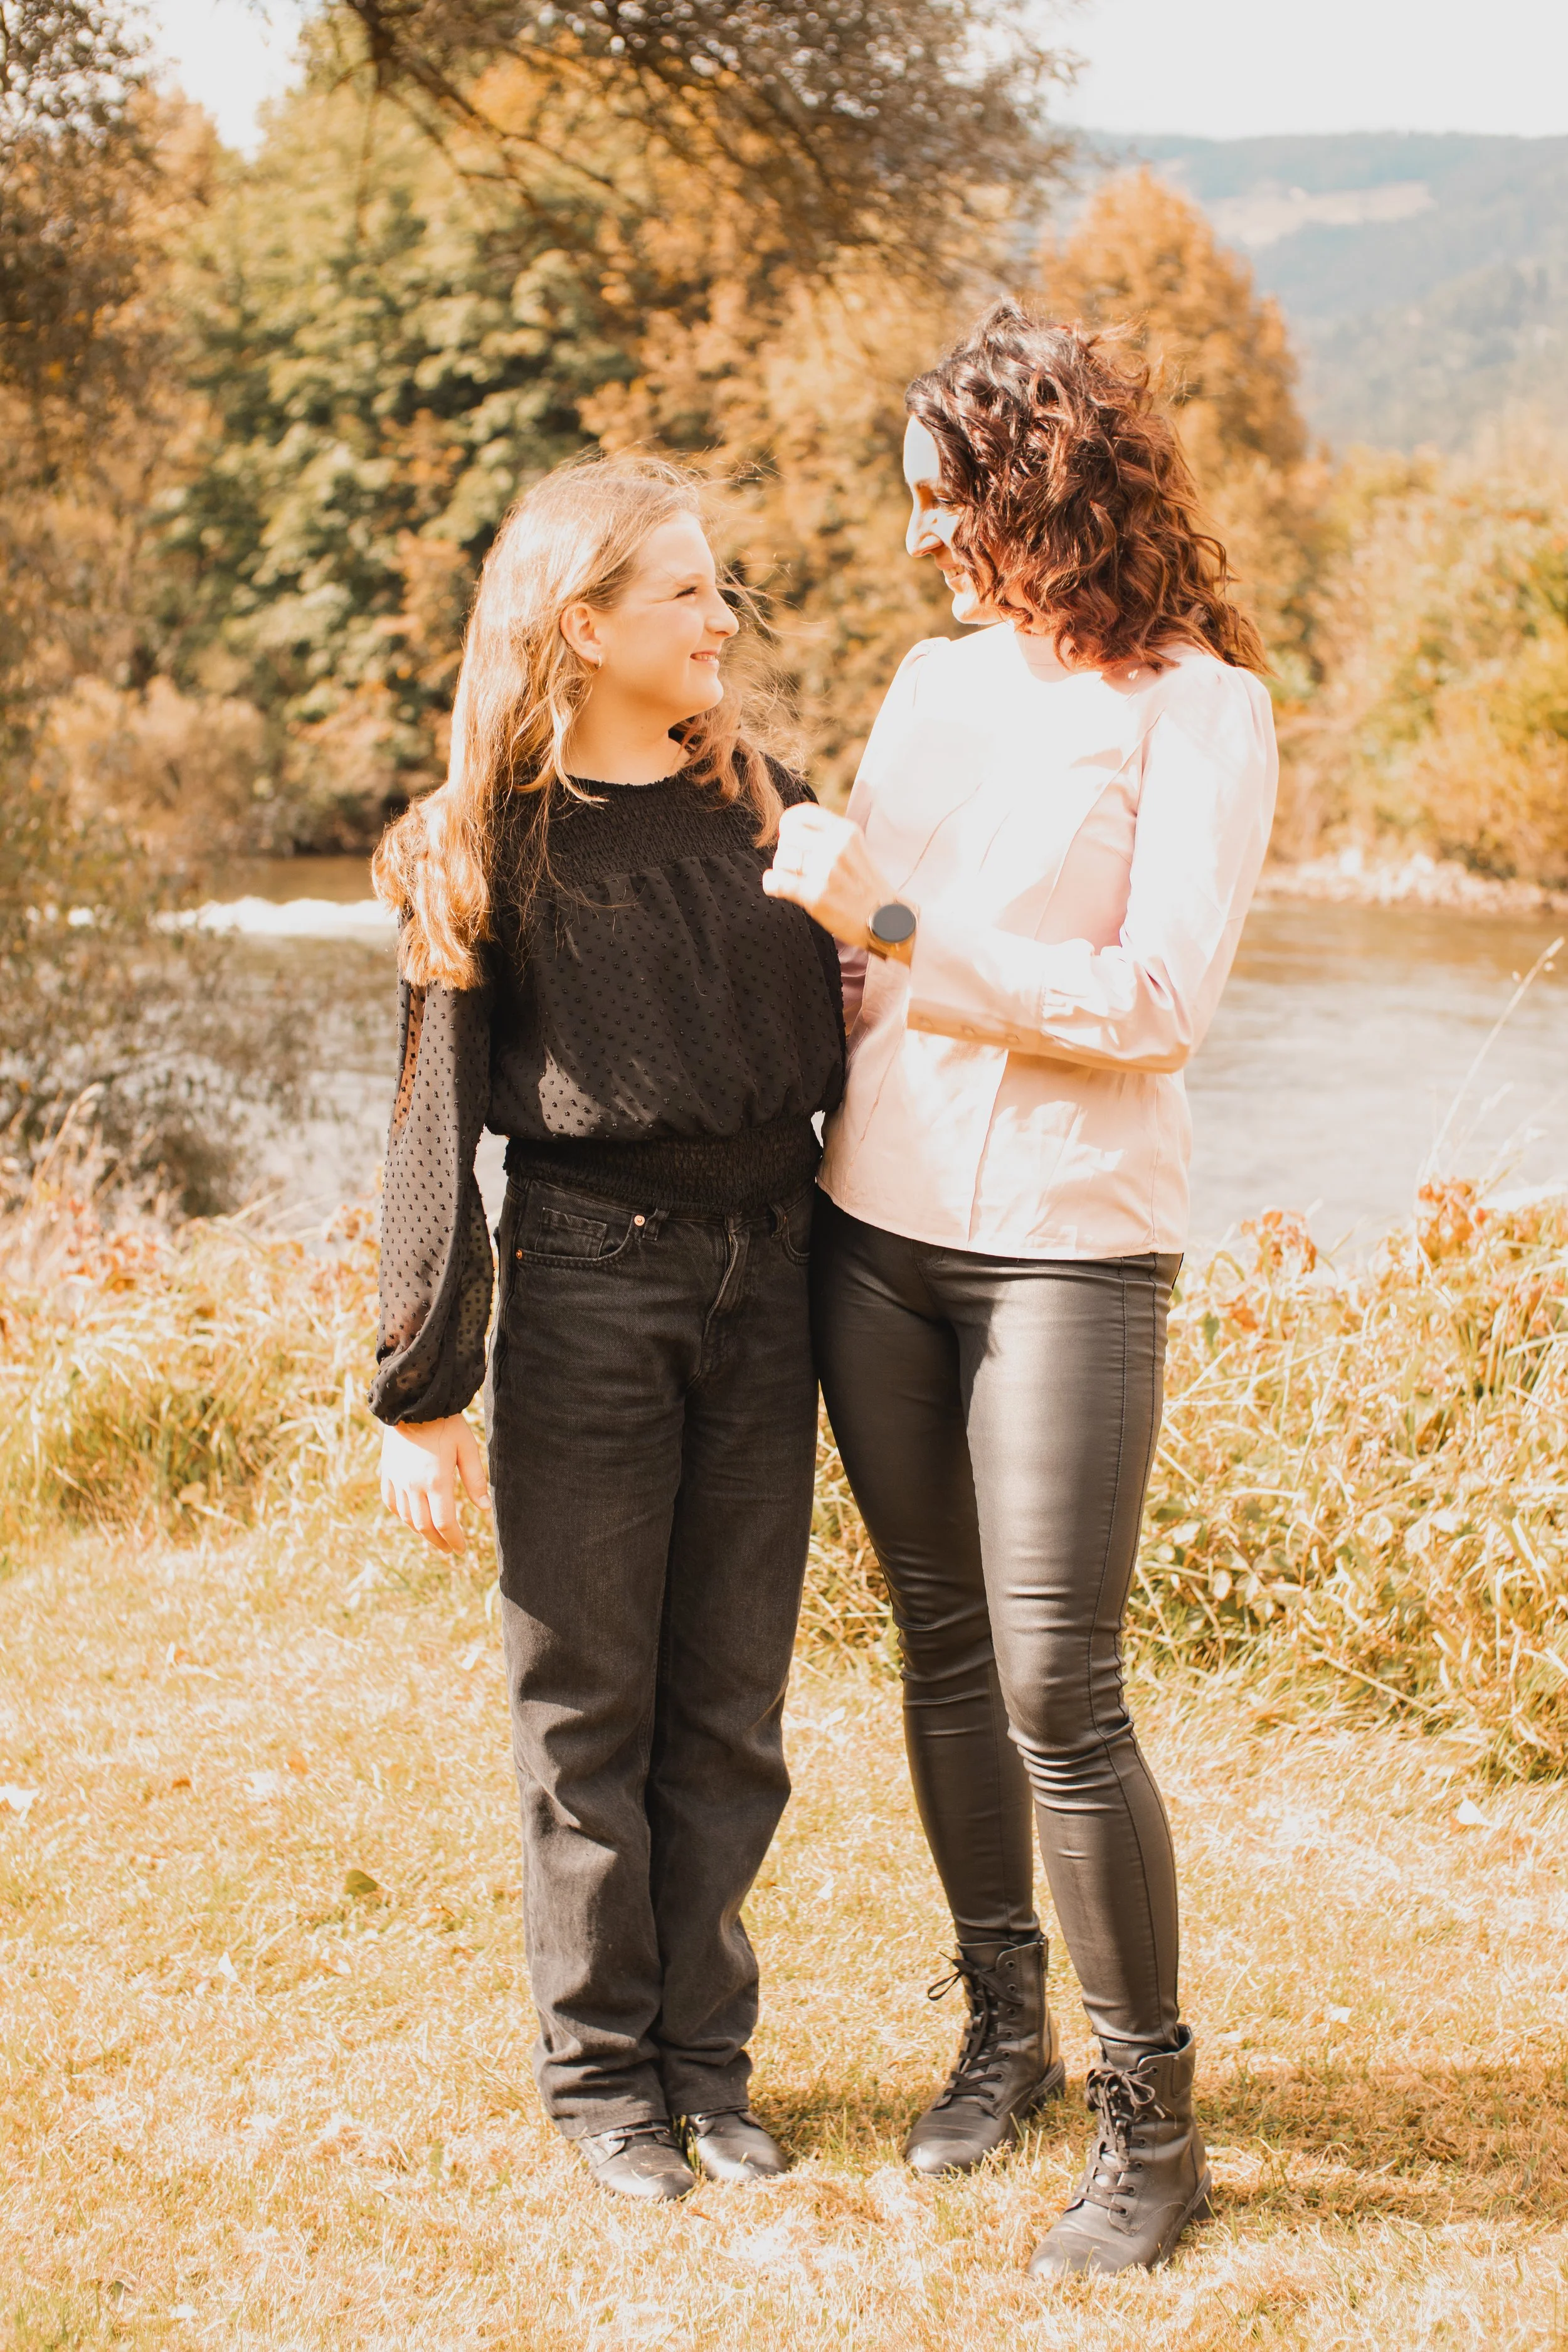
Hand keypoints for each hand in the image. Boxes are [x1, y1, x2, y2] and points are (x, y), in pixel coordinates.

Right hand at [378, 1415, 488, 1555]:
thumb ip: (475, 1480)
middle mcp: (413, 1485)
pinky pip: (391, 1502)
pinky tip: (411, 1518)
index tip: (462, 1549)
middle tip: (449, 1548)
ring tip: (434, 1536)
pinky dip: (401, 1515)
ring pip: (406, 1518)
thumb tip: (485, 1508)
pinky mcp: (387, 1472)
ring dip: (421, 1531)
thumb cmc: (446, 1423)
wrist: (413, 1401)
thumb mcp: (467, 1448)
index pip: (445, 1523)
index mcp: (436, 1480)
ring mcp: (397, 1479)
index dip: (454, 1540)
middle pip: (424, 1526)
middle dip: (438, 1541)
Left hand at [762, 804, 909, 957]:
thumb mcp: (854, 848)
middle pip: (787, 836)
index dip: (789, 824)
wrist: (887, 919)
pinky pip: (776, 881)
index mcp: (845, 831)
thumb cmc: (866, 886)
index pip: (802, 814)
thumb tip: (790, 828)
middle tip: (796, 865)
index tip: (791, 837)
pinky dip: (772, 884)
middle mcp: (835, 847)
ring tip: (794, 878)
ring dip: (781, 869)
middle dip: (787, 850)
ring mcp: (825, 871)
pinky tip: (778, 887)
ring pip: (781, 858)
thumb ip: (828, 836)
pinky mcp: (815, 895)